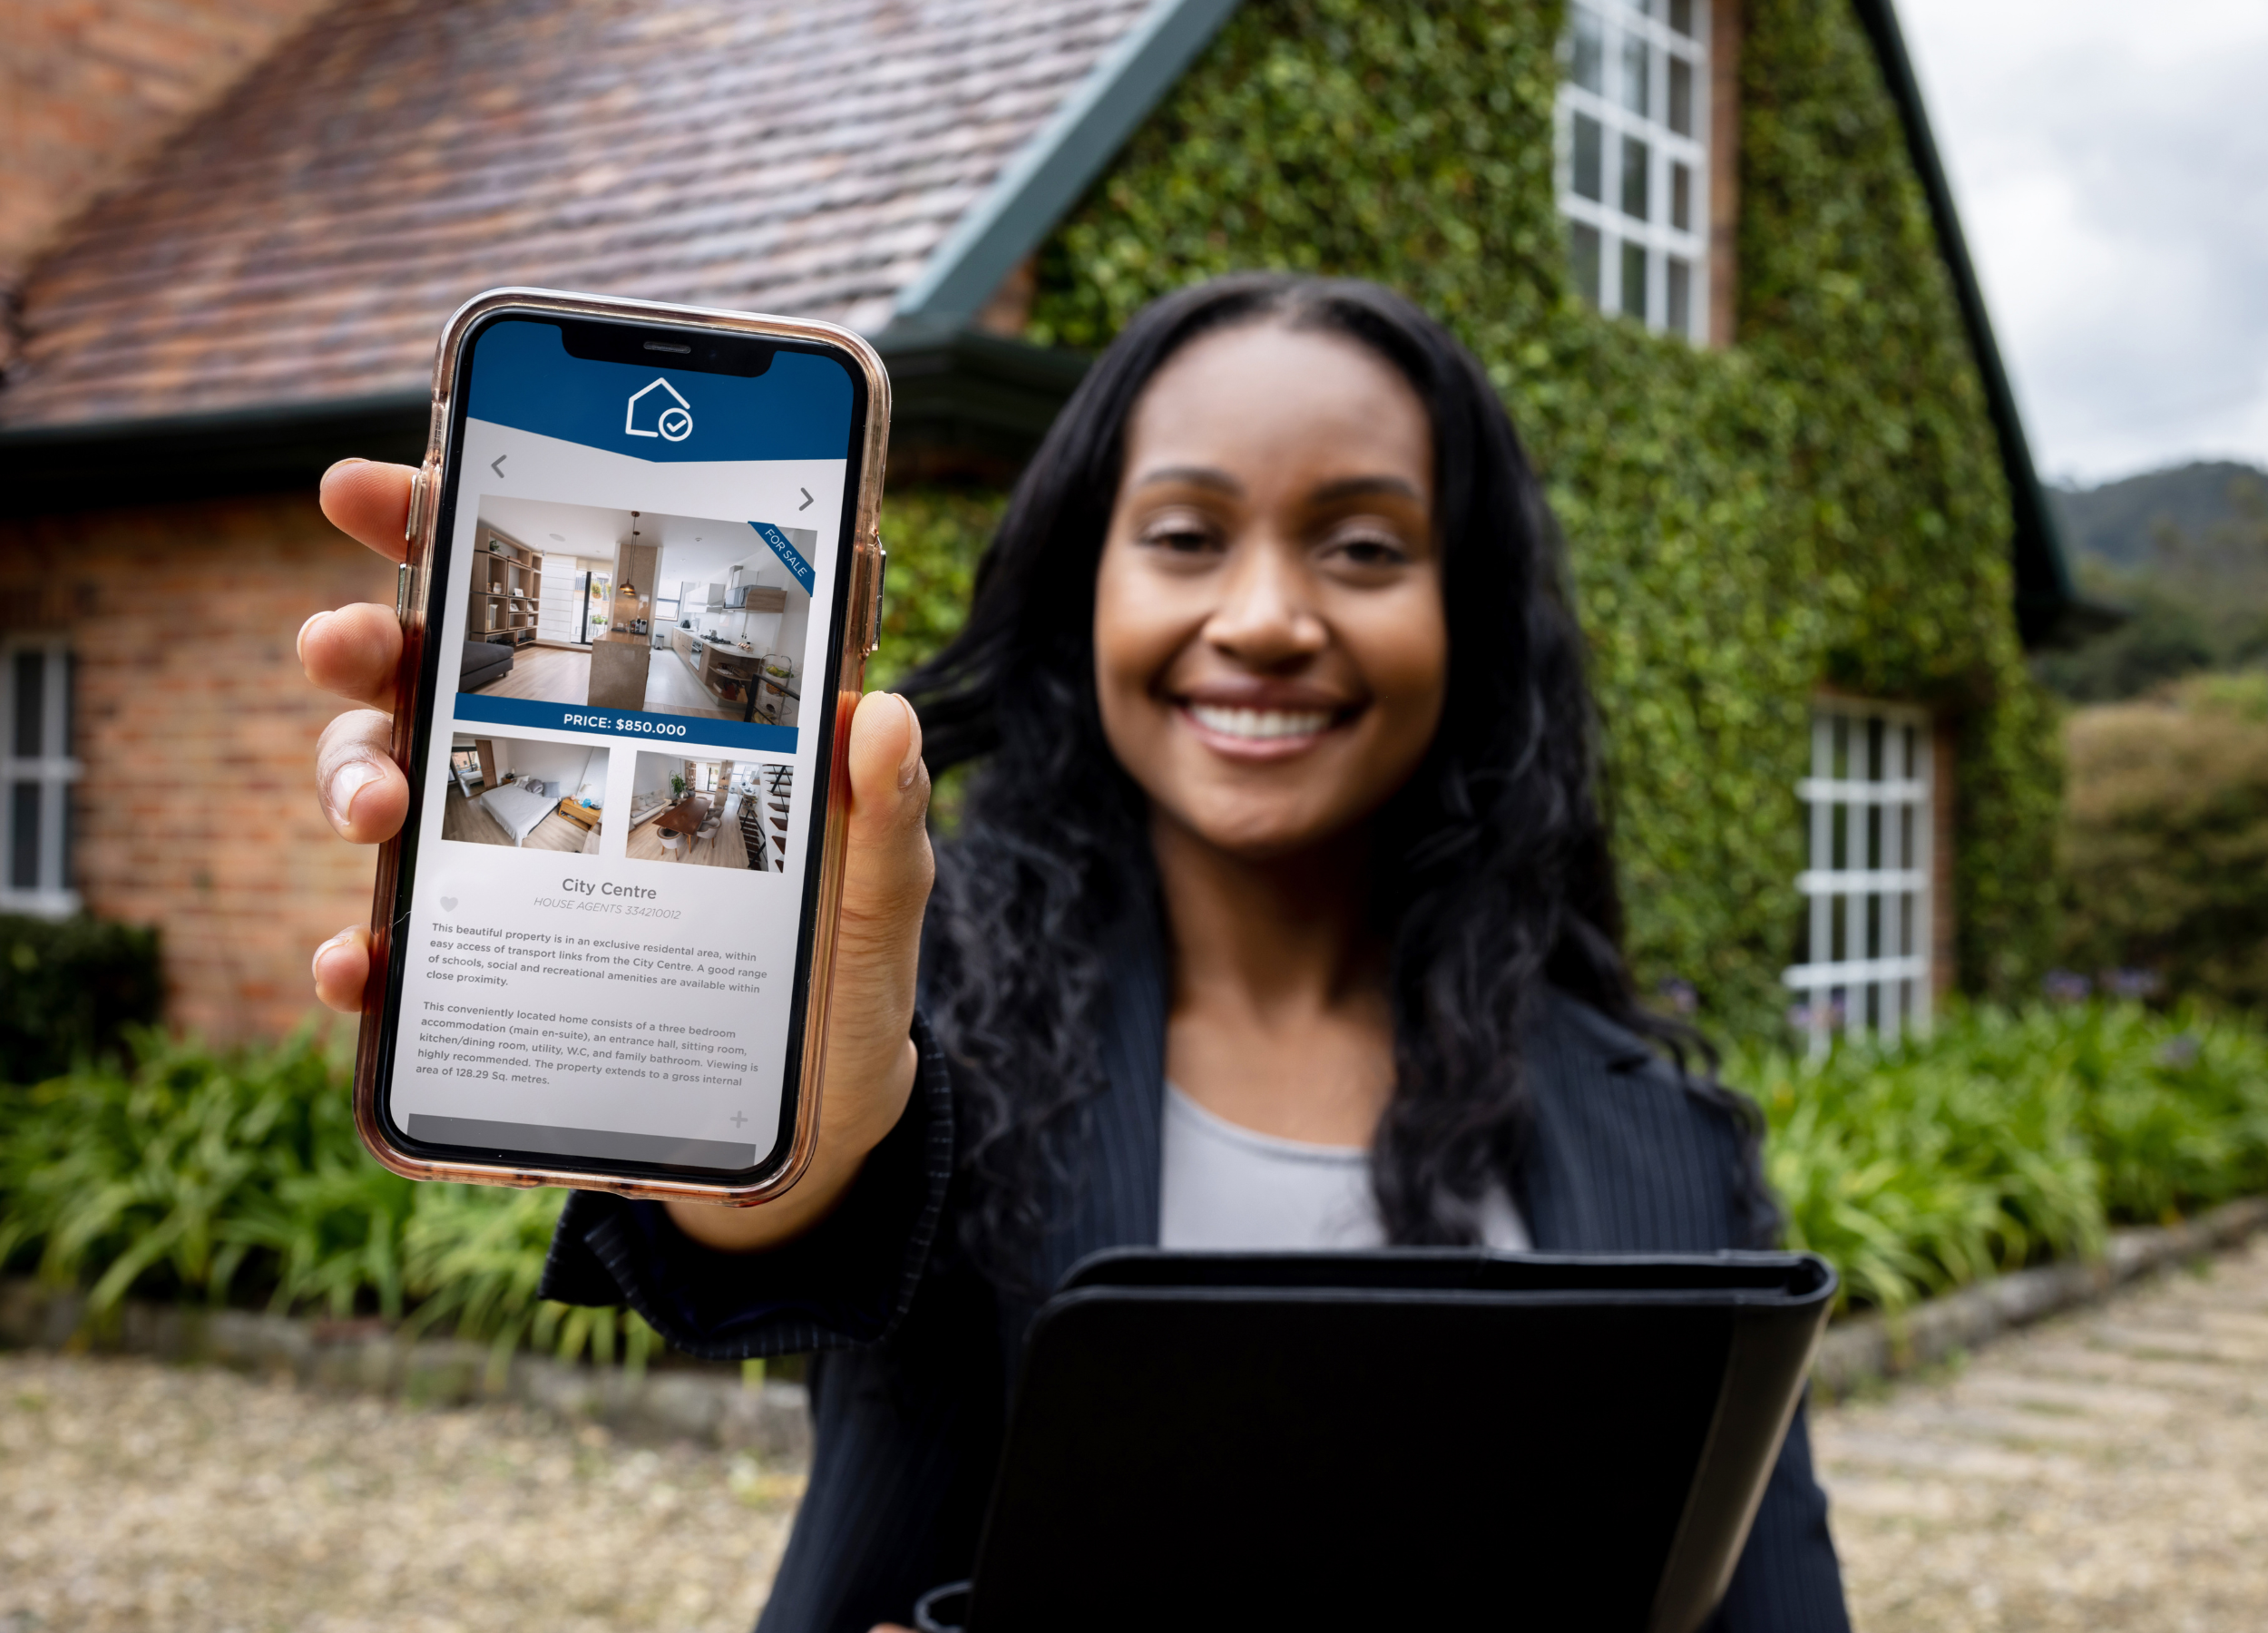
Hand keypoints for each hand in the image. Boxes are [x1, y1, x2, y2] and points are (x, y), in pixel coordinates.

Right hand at [303, 460, 933, 1246]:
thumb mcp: (881, 883)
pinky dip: (359, 952)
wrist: (821, 1114)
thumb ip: (883, 805)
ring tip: (379, 813)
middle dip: (365, 640)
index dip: (444, 524)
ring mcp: (508, 870)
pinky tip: (359, 962)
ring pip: (387, 788)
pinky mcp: (486, 975)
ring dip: (352, 779)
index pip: (533, 597)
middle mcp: (555, 771)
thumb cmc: (846, 969)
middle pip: (427, 676)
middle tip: (346, 640)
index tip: (376, 482)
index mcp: (643, 714)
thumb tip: (882, 714)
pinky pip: (394, 950)